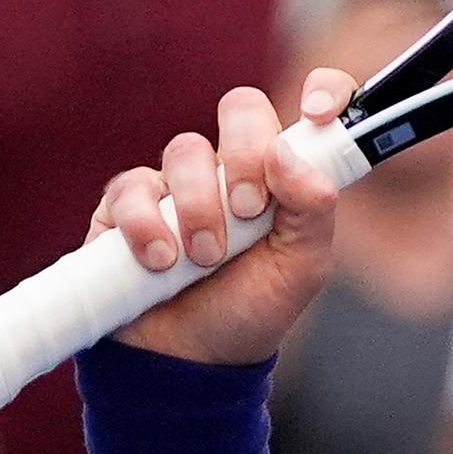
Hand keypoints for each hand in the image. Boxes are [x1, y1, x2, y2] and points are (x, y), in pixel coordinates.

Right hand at [95, 69, 354, 364]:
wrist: (190, 361)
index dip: (324, 92)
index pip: (311, 112)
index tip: (319, 113)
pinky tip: (161, 261)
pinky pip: (131, 188)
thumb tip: (288, 154)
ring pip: (184, 149)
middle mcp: (233, 168)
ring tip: (203, 259)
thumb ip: (312, 209)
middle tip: (247, 211)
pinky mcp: (127, 206)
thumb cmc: (251, 309)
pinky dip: (147, 225)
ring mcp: (178, 183)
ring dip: (197, 207)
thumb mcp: (302, 267)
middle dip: (245, 154)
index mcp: (285, 175)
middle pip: (241, 108)